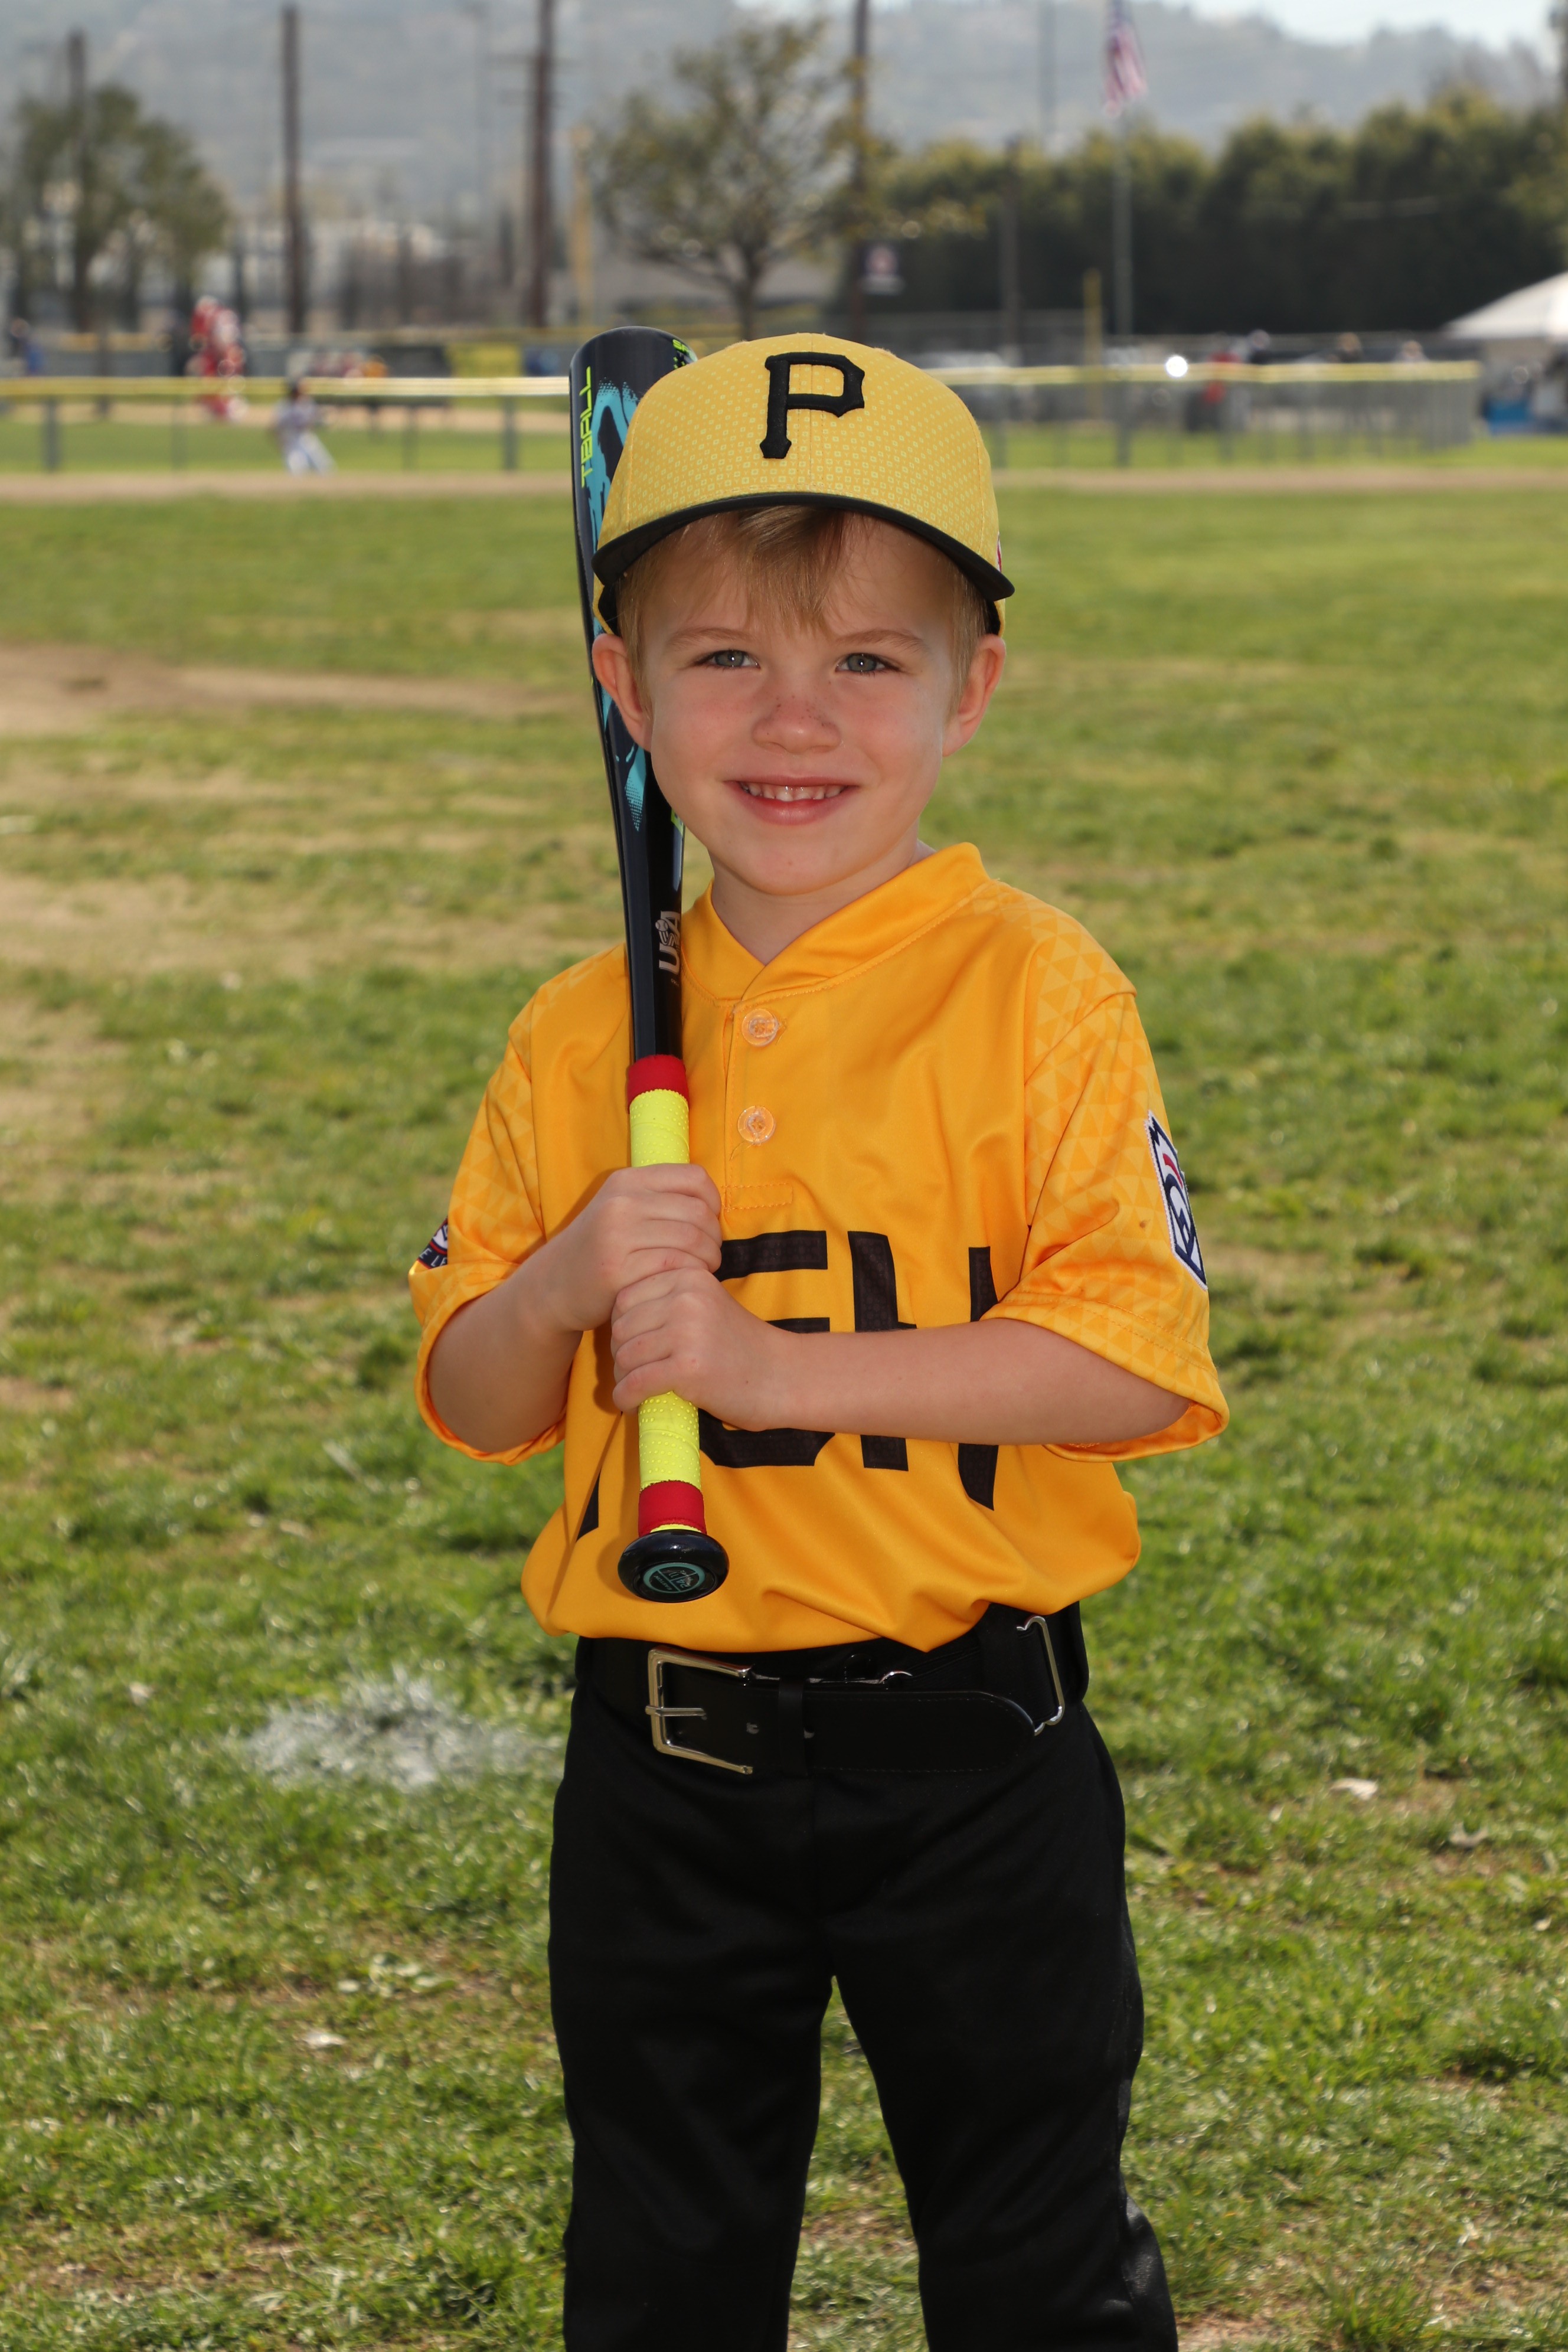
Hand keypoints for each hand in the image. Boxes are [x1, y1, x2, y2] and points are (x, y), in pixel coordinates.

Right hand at [537, 1165, 721, 1336]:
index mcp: (627, 1181)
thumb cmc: (602, 1247)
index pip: (694, 1178)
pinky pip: (674, 1267)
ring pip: (691, 1241)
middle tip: (711, 1254)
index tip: (710, 1222)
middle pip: (698, 1212)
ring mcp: (617, 1236)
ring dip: (708, 1259)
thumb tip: (714, 1205)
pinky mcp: (617, 1270)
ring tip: (703, 1268)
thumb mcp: (622, 1208)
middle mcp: (621, 1202)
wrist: (554, 1284)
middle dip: (714, 1237)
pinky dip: (689, 1275)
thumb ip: (660, 1199)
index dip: (714, 1201)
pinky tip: (683, 1281)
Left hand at [610, 1265, 788, 1425]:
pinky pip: (636, 1383)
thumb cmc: (739, 1346)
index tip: (632, 1348)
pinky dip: (626, 1398)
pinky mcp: (688, 1367)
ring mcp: (687, 1331)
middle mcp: (686, 1297)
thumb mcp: (705, 1306)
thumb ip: (667, 1302)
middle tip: (632, 1374)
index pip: (625, 1297)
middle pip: (621, 1327)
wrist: (781, 1376)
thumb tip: (615, 1324)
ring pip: (625, 1356)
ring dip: (622, 1379)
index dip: (621, 1327)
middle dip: (619, 1354)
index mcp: (688, 1276)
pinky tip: (632, 1406)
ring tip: (634, 1390)